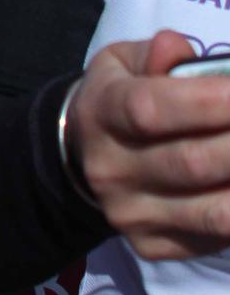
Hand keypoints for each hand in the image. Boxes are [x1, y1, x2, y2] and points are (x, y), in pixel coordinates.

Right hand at [70, 29, 229, 258]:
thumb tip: (176, 49)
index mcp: (101, 113)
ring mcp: (130, 213)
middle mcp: (110, 168)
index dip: (206, 102)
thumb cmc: (118, 98)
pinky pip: (213, 238)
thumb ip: (154, 53)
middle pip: (190, 163)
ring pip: (212, 211)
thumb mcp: (122, 63)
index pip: (149, 110)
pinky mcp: (151, 245)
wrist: (81, 156)